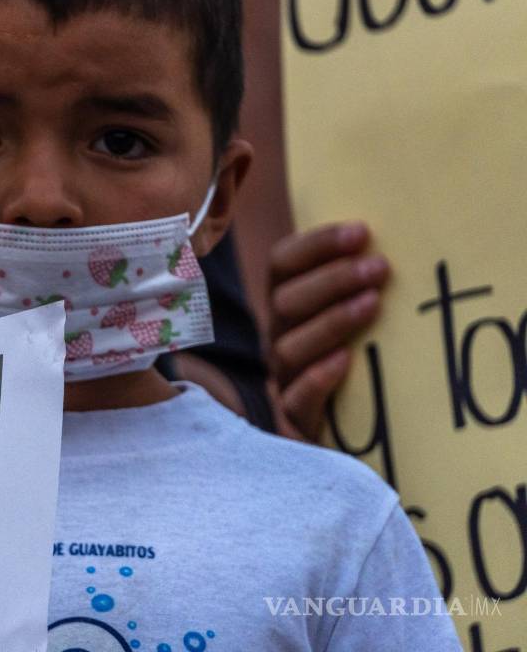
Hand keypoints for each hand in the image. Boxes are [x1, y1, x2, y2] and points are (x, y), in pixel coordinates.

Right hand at [268, 222, 389, 440]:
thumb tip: (388, 241)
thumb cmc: (360, 362)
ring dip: (330, 321)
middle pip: (285, 300)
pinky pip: (295, 397)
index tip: (362, 232)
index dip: (316, 244)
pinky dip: (318, 376)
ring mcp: (282, 377)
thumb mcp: (352, 315)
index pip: (283, 262)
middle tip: (379, 267)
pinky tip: (346, 360)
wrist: (350, 435)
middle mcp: (278, 336)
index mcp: (286, 303)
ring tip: (372, 304)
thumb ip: (355, 281)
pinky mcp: (293, 419)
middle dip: (332, 279)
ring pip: (289, 346)